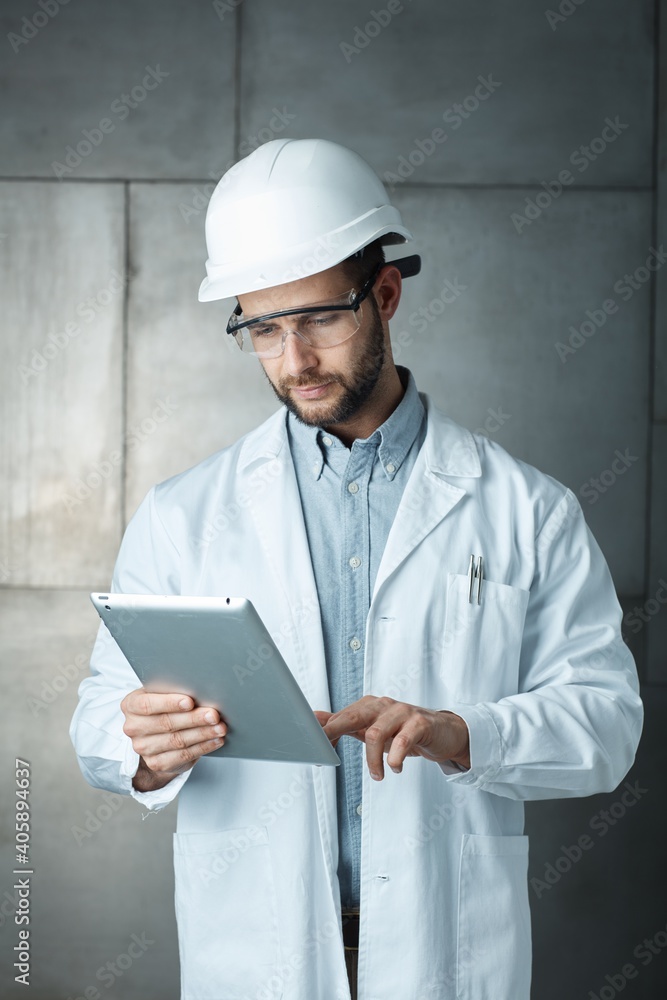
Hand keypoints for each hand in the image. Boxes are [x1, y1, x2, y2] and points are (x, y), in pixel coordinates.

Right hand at [121, 689, 226, 791]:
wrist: (155, 735)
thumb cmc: (163, 706)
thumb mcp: (161, 693)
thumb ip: (172, 689)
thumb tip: (200, 687)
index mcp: (131, 705)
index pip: (147, 704)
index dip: (169, 703)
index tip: (190, 702)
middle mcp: (133, 728)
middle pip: (166, 723)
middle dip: (193, 719)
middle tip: (214, 715)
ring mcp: (143, 748)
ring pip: (177, 741)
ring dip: (203, 734)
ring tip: (220, 728)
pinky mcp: (156, 763)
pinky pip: (183, 755)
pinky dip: (203, 747)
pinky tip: (215, 740)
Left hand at [316, 697, 469, 780]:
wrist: (444, 732)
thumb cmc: (404, 731)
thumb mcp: (372, 728)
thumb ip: (344, 724)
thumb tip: (315, 720)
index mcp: (369, 706)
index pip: (341, 716)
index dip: (327, 734)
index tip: (317, 753)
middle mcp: (384, 705)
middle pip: (353, 716)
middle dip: (335, 733)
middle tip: (326, 756)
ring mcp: (402, 712)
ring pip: (376, 733)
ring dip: (373, 760)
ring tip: (378, 775)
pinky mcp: (420, 723)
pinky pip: (403, 740)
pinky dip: (396, 758)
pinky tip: (395, 767)